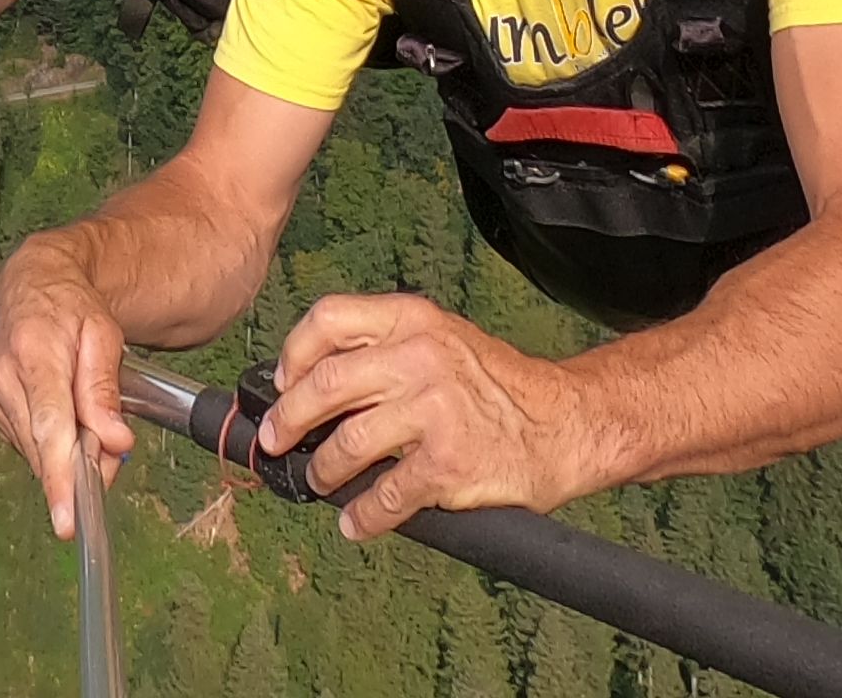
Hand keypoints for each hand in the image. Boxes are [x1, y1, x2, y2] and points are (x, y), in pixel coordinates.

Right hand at [0, 230, 132, 539]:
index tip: (69, 518)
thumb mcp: (102, 332)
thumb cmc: (68, 303)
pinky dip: (55, 447)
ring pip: (36, 451)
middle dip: (78, 470)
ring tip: (96, 433)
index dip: (58, 477)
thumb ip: (105, 389)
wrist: (31, 282)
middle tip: (112, 461)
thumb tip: (114, 442)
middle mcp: (7, 380)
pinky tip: (74, 429)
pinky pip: (31, 444)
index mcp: (35, 354)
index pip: (48, 426)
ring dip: (69, 457)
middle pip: (41, 447)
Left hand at [259, 294, 600, 537]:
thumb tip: (315, 381)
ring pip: (348, 443)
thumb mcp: (443, 339)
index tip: (282, 383)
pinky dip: (363, 516)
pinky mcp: (448, 463)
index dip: (294, 353)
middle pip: (326, 384)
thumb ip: (387, 349)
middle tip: (276, 441)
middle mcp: (420, 358)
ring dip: (323, 471)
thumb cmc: (498, 386)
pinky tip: (356, 522)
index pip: (330, 319)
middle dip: (289, 419)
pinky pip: (386, 495)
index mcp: (414, 321)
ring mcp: (434, 410)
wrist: (565, 423)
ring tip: (319, 482)